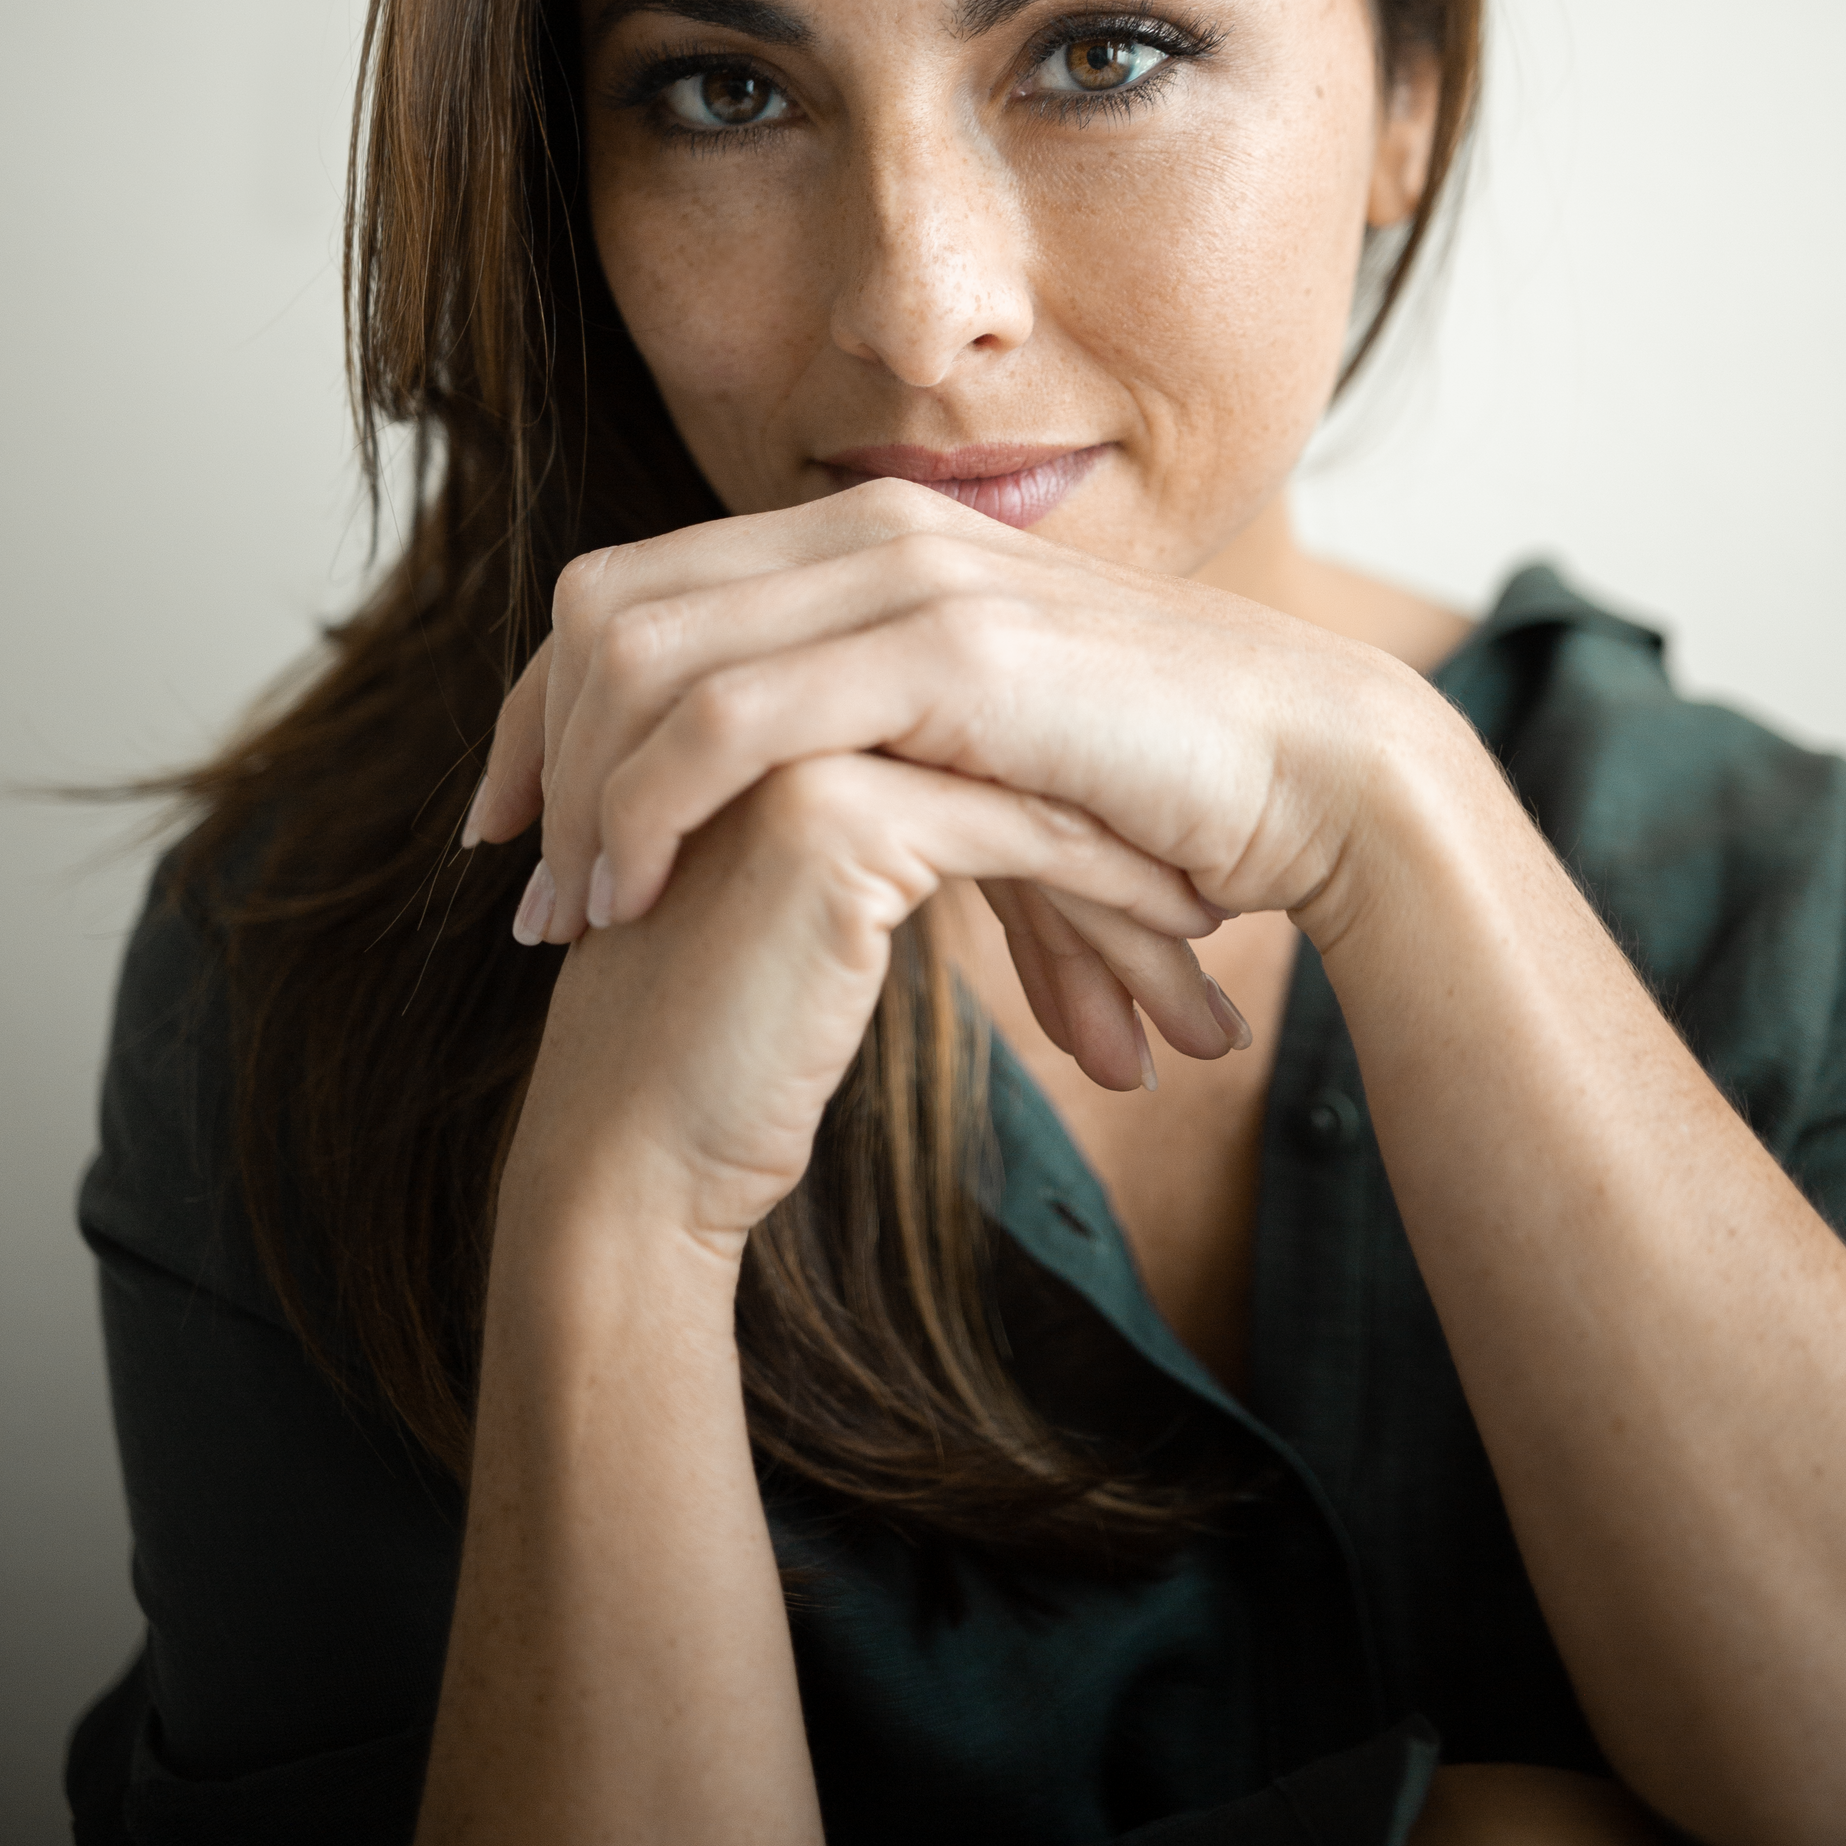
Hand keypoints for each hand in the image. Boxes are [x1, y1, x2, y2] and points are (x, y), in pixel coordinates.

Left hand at [465, 479, 1446, 1087]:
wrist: (1314, 769)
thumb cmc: (1156, 779)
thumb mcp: (976, 745)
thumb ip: (872, 739)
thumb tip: (782, 809)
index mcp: (867, 536)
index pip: (635, 589)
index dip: (542, 703)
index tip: (511, 824)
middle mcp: (869, 528)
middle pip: (607, 609)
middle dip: (533, 751)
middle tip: (521, 884)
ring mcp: (907, 575)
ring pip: (644, 657)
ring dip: (580, 796)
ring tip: (573, 919)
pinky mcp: (947, 649)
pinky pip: (729, 717)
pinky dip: (651, 808)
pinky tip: (639, 897)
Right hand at [495, 749, 1213, 1266]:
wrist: (630, 1162)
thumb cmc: (717, 1056)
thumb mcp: (811, 912)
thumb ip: (895, 829)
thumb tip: (1043, 825)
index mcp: (765, 690)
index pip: (973, 731)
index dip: (1080, 808)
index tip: (1174, 899)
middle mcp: (771, 683)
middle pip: (1012, 746)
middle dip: (1132, 843)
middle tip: (1215, 940)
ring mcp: (798, 733)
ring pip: (1035, 781)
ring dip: (1141, 889)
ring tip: (1210, 986)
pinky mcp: (827, 810)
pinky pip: (1029, 837)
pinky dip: (1120, 902)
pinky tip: (1189, 968)